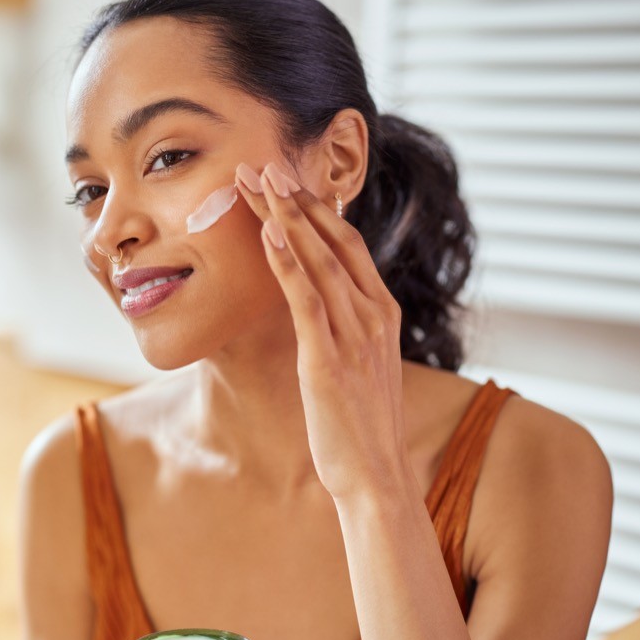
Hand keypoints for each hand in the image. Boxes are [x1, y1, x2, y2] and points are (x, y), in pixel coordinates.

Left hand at [235, 162, 419, 504]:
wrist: (377, 477)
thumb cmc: (363, 426)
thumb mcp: (360, 366)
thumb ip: (348, 328)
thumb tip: (326, 306)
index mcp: (383, 312)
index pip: (349, 244)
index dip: (316, 208)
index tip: (287, 178)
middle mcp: (374, 315)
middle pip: (332, 240)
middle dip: (296, 198)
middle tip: (263, 162)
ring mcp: (353, 335)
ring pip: (317, 259)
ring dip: (284, 216)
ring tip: (256, 180)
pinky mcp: (328, 359)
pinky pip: (306, 300)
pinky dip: (287, 263)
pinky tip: (269, 232)